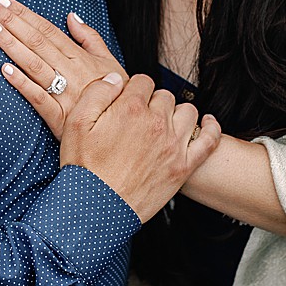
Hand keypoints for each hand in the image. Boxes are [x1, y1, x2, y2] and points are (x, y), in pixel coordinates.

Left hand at [0, 0, 124, 140]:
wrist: (127, 129)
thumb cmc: (117, 94)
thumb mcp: (110, 62)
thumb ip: (90, 38)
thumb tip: (72, 16)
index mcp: (80, 57)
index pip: (47, 29)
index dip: (25, 14)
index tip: (4, 1)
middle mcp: (70, 71)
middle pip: (37, 41)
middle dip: (12, 22)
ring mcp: (64, 93)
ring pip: (34, 64)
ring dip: (12, 45)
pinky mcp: (59, 116)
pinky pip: (39, 98)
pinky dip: (22, 84)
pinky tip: (5, 70)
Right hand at [55, 69, 221, 222]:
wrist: (96, 208)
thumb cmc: (84, 168)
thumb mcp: (75, 123)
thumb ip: (97, 92)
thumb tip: (116, 78)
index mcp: (130, 109)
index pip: (142, 81)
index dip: (132, 89)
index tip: (125, 101)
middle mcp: (156, 123)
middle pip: (164, 96)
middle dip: (152, 101)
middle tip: (138, 117)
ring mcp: (174, 145)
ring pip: (187, 112)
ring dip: (176, 113)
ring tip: (162, 123)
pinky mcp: (184, 166)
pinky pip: (209, 140)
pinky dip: (211, 128)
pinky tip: (206, 123)